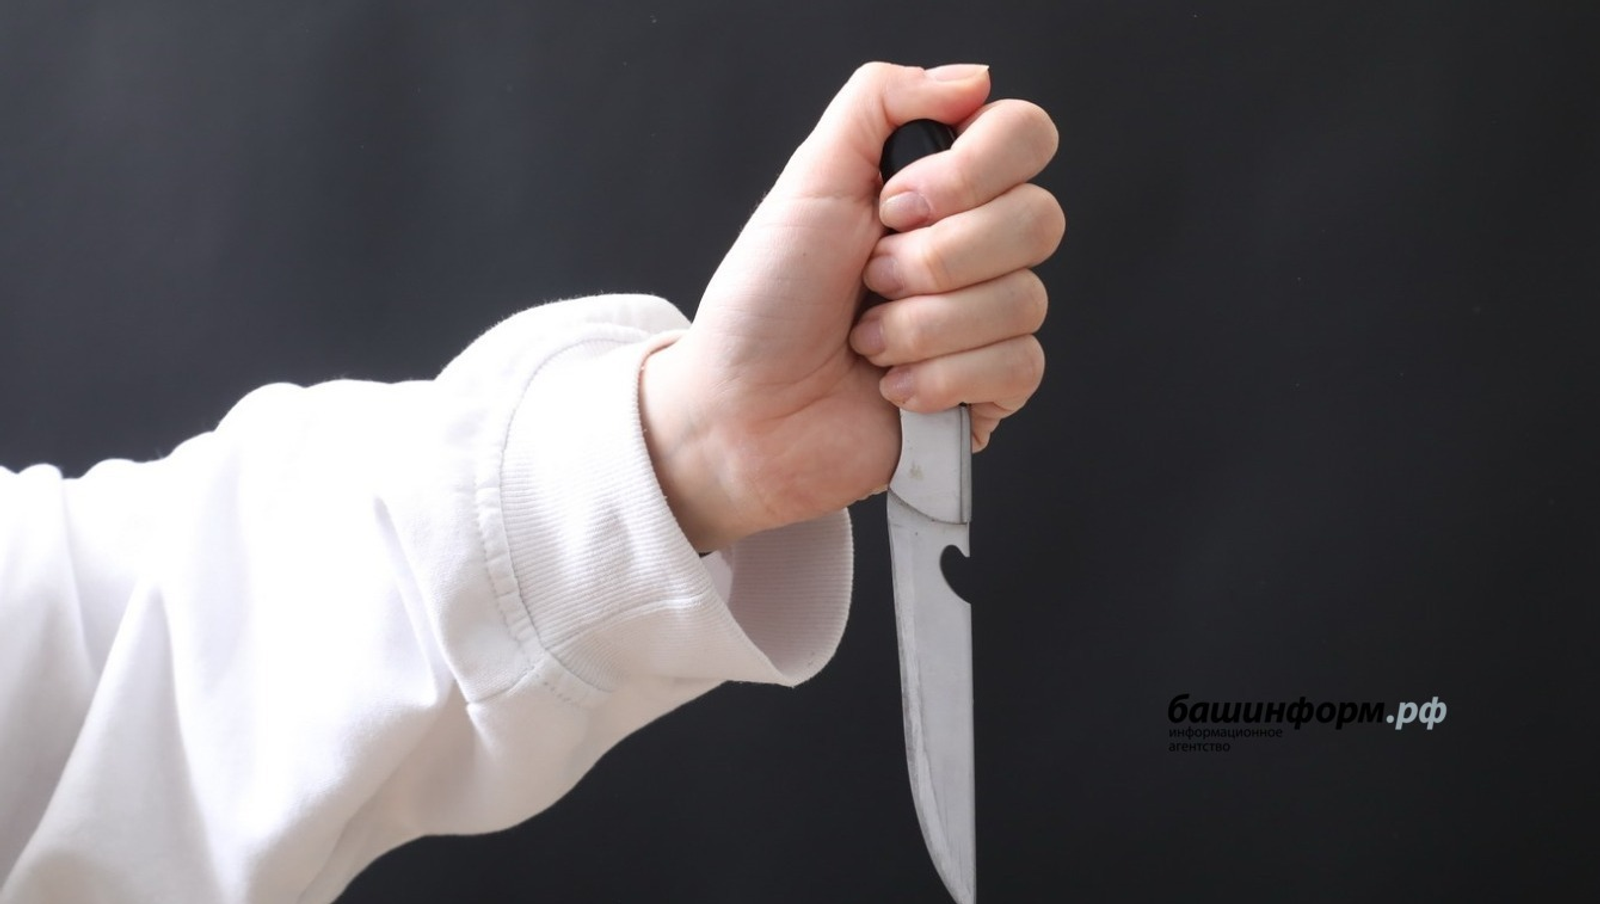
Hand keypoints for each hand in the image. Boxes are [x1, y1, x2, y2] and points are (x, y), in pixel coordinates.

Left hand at [640, 62, 1062, 551]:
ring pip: (1024, 300)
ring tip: (864, 340)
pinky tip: (892, 386)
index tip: (892, 205)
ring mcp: (987, 323)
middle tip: (869, 278)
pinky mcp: (990, 391)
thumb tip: (974, 80)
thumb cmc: (764, 302)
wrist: (741, 409)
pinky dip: (939, 377)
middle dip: (934, 258)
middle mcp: (974, 249)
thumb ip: (881, 101)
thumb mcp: (811, 178)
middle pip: (1038, 220)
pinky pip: (1018, 366)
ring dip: (920, 325)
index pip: (1024, 137)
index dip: (969, 173)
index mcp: (940, 190)